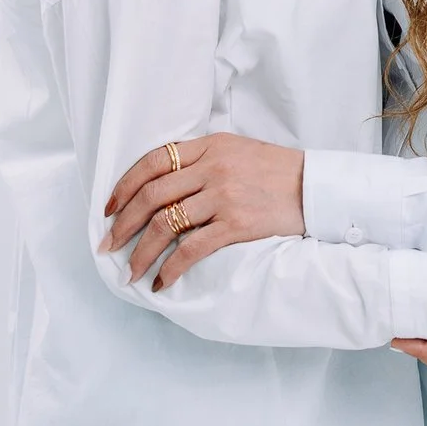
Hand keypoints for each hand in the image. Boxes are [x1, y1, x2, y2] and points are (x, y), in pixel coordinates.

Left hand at [101, 133, 305, 290]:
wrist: (317, 189)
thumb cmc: (278, 172)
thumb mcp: (238, 150)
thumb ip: (203, 159)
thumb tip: (163, 184)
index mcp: (210, 145)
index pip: (153, 161)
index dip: (125, 186)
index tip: (109, 208)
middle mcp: (214, 167)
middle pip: (152, 195)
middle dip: (122, 224)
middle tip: (109, 245)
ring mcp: (224, 196)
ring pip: (165, 224)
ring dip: (140, 252)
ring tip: (130, 271)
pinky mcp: (237, 224)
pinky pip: (192, 248)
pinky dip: (171, 268)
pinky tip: (162, 280)